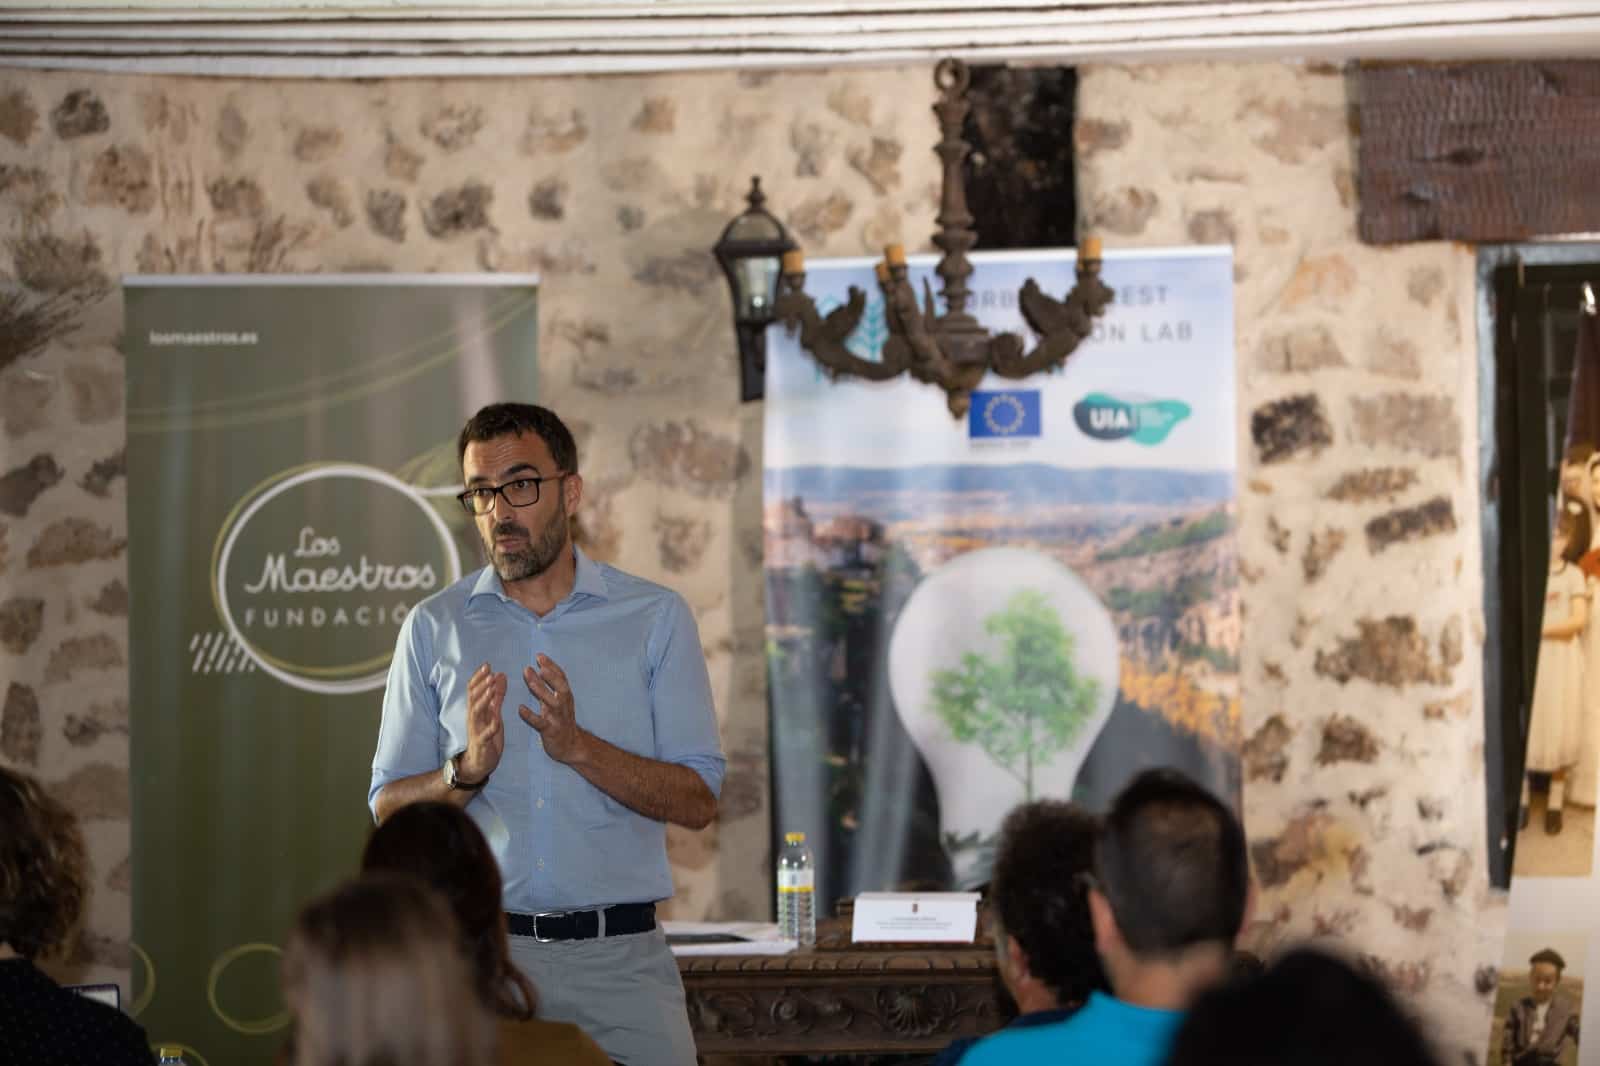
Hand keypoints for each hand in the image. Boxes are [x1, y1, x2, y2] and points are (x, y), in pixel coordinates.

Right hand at [460, 662, 505, 781]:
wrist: (479, 763)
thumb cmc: (487, 736)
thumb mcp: (494, 713)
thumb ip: (497, 695)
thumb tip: (500, 674)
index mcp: (476, 709)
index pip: (474, 690)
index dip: (479, 677)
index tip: (487, 665)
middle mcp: (473, 718)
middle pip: (473, 698)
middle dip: (481, 685)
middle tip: (490, 673)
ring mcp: (476, 730)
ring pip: (476, 713)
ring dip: (484, 700)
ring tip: (492, 690)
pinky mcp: (482, 743)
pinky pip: (485, 735)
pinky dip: (491, 727)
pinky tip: (497, 721)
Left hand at [519, 654, 587, 764]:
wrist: (570, 747)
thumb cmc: (560, 721)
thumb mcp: (556, 702)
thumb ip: (544, 687)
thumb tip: (531, 669)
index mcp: (565, 697)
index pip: (561, 678)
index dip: (552, 666)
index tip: (539, 656)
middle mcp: (564, 705)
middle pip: (561, 687)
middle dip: (551, 676)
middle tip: (537, 666)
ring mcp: (559, 718)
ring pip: (552, 703)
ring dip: (542, 691)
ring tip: (530, 680)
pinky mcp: (551, 732)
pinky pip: (541, 723)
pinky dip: (531, 716)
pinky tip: (520, 709)